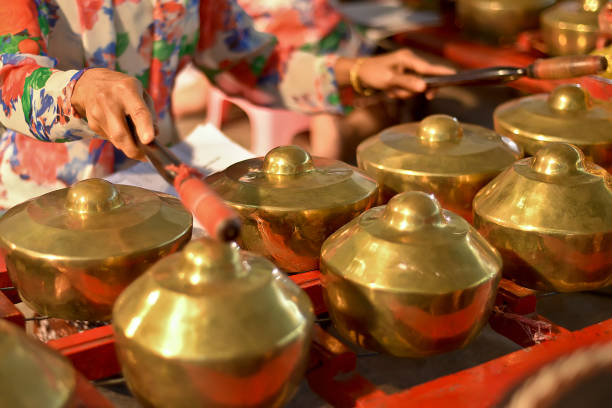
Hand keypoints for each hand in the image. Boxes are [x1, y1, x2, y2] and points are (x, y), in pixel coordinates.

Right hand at [71, 68, 155, 159]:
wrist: (90, 83)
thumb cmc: (122, 89)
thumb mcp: (140, 93)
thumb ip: (150, 113)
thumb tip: (154, 135)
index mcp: (127, 90)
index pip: (137, 111)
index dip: (144, 127)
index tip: (149, 140)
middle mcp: (109, 100)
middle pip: (122, 133)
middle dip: (135, 150)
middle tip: (145, 156)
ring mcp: (97, 112)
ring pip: (116, 140)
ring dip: (128, 146)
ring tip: (135, 140)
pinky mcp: (92, 123)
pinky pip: (110, 138)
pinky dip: (119, 140)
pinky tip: (120, 129)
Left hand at [337, 50, 454, 99]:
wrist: (358, 75)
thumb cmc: (372, 74)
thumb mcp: (388, 79)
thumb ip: (407, 83)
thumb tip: (424, 88)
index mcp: (408, 59)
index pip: (428, 68)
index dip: (441, 74)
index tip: (455, 77)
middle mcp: (410, 63)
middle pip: (422, 81)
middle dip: (409, 91)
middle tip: (396, 93)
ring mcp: (406, 71)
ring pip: (414, 88)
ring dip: (402, 93)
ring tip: (389, 90)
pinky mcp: (402, 78)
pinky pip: (406, 90)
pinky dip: (398, 93)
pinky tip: (388, 91)